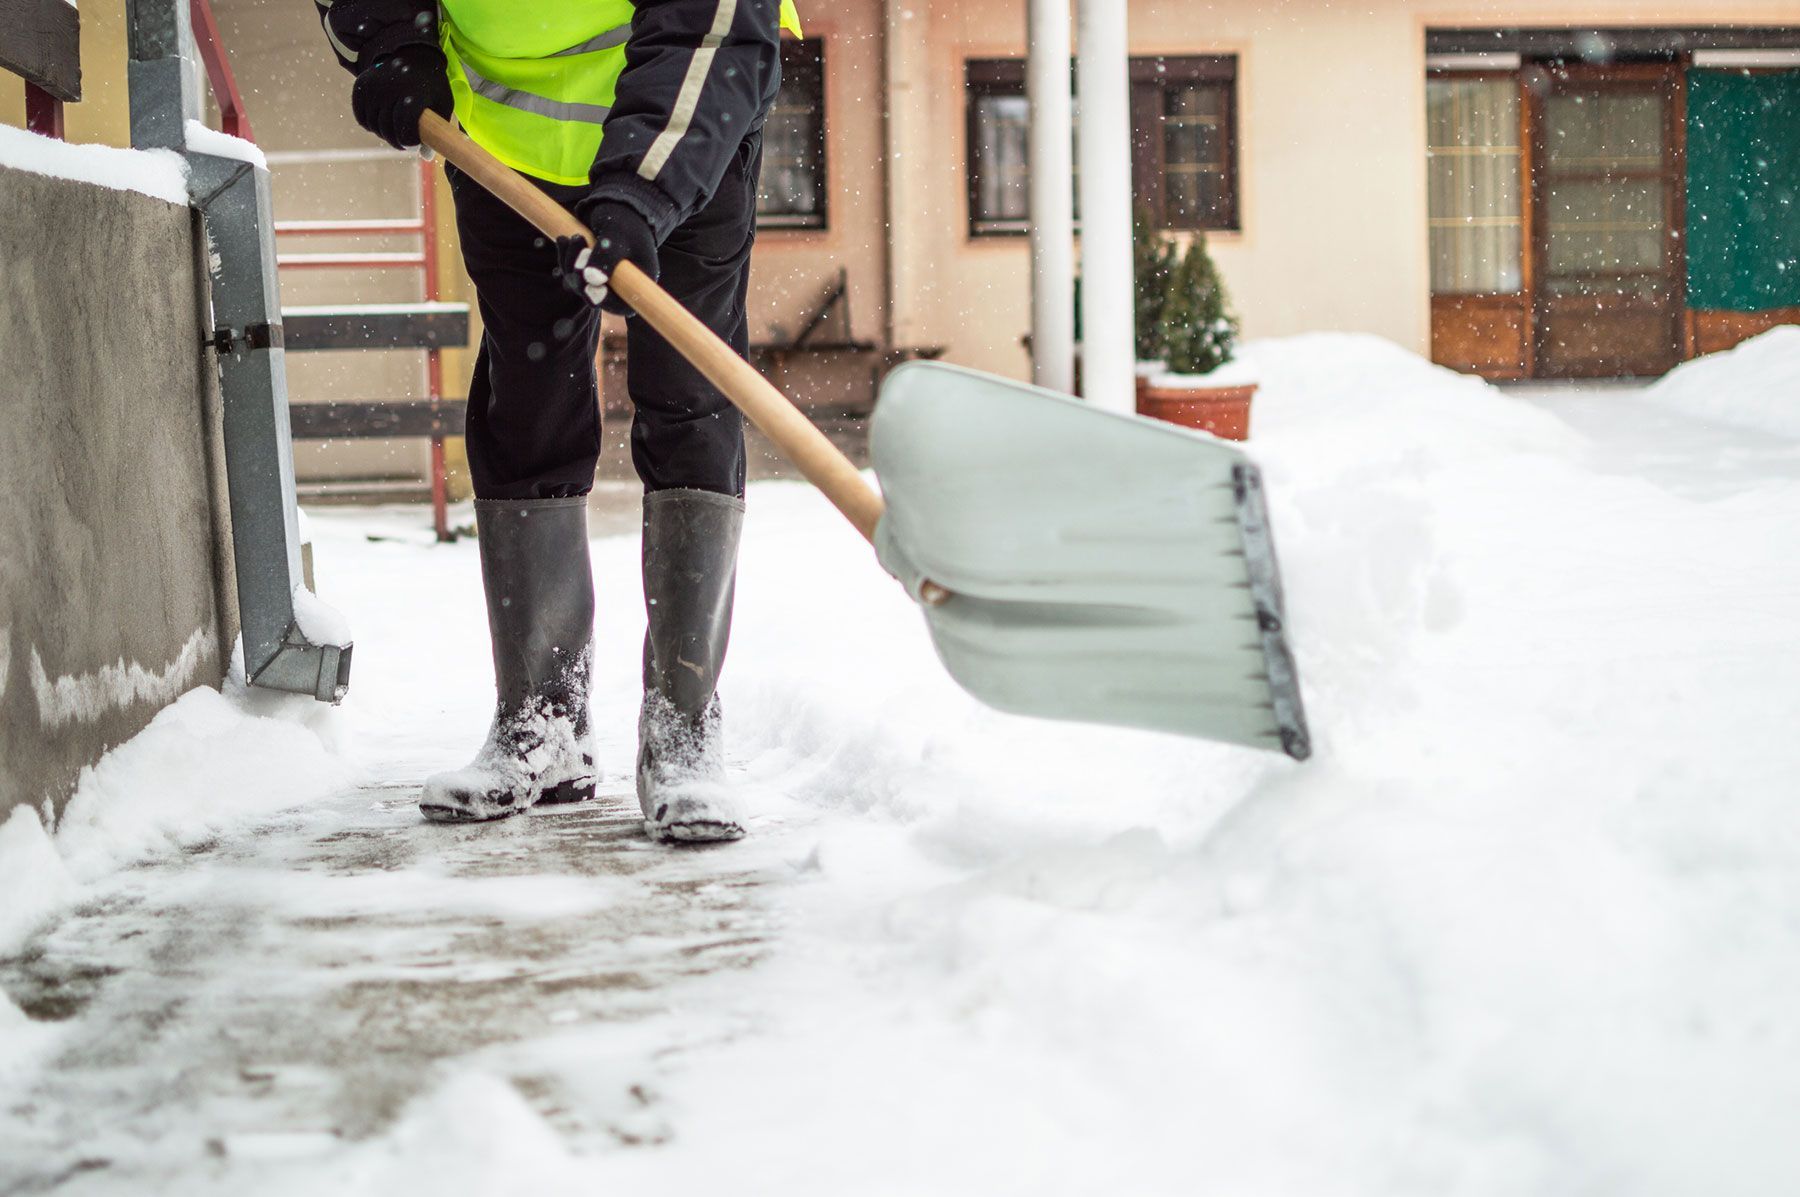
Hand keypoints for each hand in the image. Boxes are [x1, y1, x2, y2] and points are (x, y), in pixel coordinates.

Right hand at [351, 44, 452, 149]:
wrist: (411, 53)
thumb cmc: (431, 84)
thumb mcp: (442, 104)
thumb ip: (437, 130)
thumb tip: (425, 157)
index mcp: (415, 93)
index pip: (405, 129)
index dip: (409, 141)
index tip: (414, 142)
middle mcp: (392, 88)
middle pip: (388, 130)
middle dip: (397, 141)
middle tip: (404, 141)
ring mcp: (374, 85)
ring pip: (373, 125)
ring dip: (383, 132)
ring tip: (394, 128)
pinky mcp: (362, 85)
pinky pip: (361, 117)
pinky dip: (370, 124)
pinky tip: (381, 119)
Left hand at [556, 200, 659, 314]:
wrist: (620, 207)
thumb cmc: (626, 222)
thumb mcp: (618, 236)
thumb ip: (606, 257)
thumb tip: (591, 281)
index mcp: (637, 284)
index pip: (619, 304)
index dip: (601, 298)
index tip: (588, 285)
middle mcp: (621, 287)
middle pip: (593, 295)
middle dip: (579, 273)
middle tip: (578, 242)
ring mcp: (603, 280)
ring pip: (579, 283)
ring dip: (570, 262)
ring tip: (573, 237)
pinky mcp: (590, 271)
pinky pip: (572, 272)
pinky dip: (566, 257)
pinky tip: (564, 240)